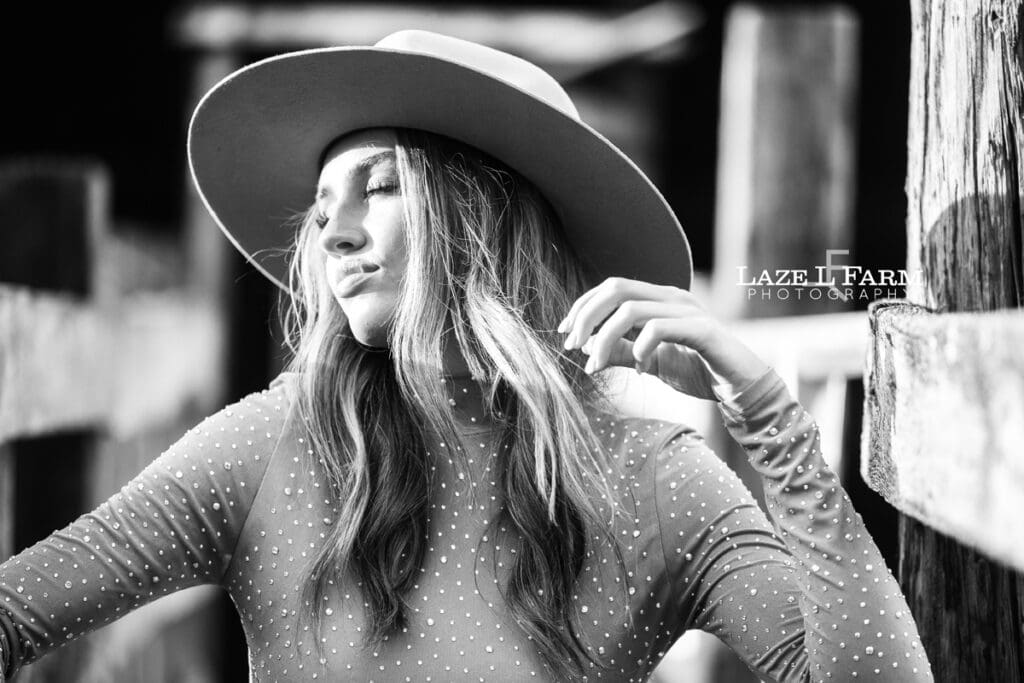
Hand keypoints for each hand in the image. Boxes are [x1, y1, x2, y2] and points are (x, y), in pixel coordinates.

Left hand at [558, 277, 770, 400]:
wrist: (741, 389)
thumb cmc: (698, 371)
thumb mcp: (648, 362)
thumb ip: (619, 353)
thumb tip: (584, 350)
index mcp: (658, 299)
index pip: (611, 287)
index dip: (582, 307)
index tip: (564, 333)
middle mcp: (672, 297)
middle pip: (615, 288)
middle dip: (586, 316)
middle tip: (572, 346)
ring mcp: (688, 311)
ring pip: (631, 309)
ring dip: (605, 338)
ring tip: (595, 365)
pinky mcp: (702, 330)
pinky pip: (659, 329)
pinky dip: (639, 349)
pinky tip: (640, 369)